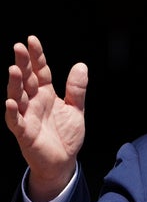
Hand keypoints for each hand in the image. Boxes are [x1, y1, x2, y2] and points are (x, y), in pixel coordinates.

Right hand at [5, 35, 87, 201]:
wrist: (64, 161)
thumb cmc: (66, 134)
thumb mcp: (76, 109)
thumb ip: (76, 89)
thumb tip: (81, 65)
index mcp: (46, 94)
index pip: (40, 72)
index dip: (36, 57)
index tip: (32, 40)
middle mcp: (34, 102)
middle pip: (26, 80)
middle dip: (22, 63)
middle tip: (18, 47)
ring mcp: (27, 116)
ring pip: (17, 97)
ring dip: (14, 84)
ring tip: (14, 69)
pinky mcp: (24, 133)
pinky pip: (15, 121)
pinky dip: (12, 112)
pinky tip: (10, 102)